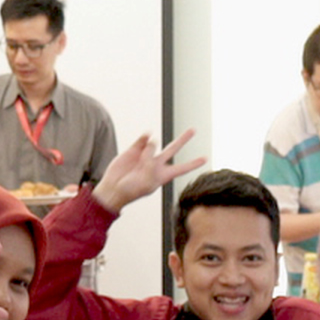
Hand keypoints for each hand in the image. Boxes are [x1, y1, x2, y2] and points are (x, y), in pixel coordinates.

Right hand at [92, 130, 206, 212]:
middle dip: (183, 139)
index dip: (193, 163)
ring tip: (142, 159)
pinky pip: (143, 139)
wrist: (113, 188)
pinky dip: (144, 138)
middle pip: (173, 149)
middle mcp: (156, 164)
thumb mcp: (146, 181)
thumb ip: (151, 163)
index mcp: (163, 175)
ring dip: (151, 147)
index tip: (206, 158)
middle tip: (193, 130)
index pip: (182, 168)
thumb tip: (153, 141)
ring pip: (155, 143)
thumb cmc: (131, 190)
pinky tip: (145, 138)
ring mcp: (145, 155)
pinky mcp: (134, 149)